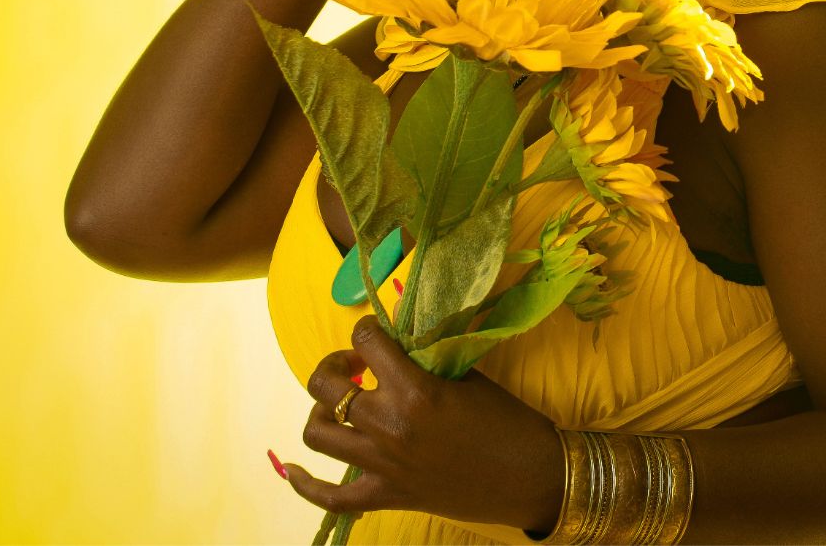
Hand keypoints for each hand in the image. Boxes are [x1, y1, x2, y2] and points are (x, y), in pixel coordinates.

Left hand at [282, 314, 564, 532]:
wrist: (530, 477)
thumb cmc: (507, 420)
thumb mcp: (468, 376)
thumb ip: (427, 358)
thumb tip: (399, 337)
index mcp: (414, 390)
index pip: (366, 340)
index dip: (366, 328)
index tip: (375, 331)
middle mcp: (389, 425)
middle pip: (325, 386)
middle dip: (334, 364)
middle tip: (355, 364)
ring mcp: (382, 465)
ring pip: (317, 434)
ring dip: (320, 412)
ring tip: (340, 405)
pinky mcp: (386, 496)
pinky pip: (330, 497)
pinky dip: (306, 485)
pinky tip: (295, 469)